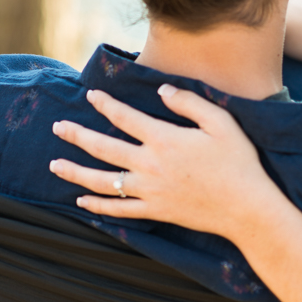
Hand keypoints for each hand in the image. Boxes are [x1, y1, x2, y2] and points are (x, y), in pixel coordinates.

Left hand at [49, 87, 280, 240]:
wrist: (246, 208)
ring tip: (55, 164)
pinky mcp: (154, 211)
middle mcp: (150, 164)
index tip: (91, 96)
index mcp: (164, 139)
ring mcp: (149, 191)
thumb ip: (189, 103)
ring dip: (75, 172)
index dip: (105, 105)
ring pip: (102, 181)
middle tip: (58, 127)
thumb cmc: (238, 161)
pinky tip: (81, 201)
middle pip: (104, 147)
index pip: (125, 117)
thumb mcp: (221, 122)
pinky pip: (118, 209)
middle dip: (77, 135)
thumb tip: (162, 90)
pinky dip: (97, 205)